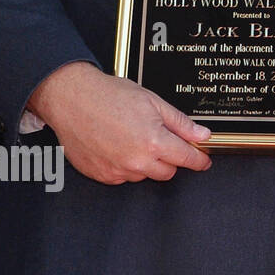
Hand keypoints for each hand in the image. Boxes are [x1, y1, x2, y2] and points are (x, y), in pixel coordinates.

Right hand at [29, 62, 212, 184]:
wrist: (72, 99)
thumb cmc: (109, 96)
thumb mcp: (153, 102)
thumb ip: (180, 123)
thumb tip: (201, 135)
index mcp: (153, 142)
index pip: (186, 159)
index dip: (199, 160)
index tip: (203, 161)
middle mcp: (136, 161)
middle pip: (167, 172)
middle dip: (170, 159)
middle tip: (162, 141)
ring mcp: (117, 170)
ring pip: (144, 175)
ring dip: (146, 163)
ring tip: (134, 138)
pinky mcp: (101, 175)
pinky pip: (123, 177)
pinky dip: (126, 166)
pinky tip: (119, 146)